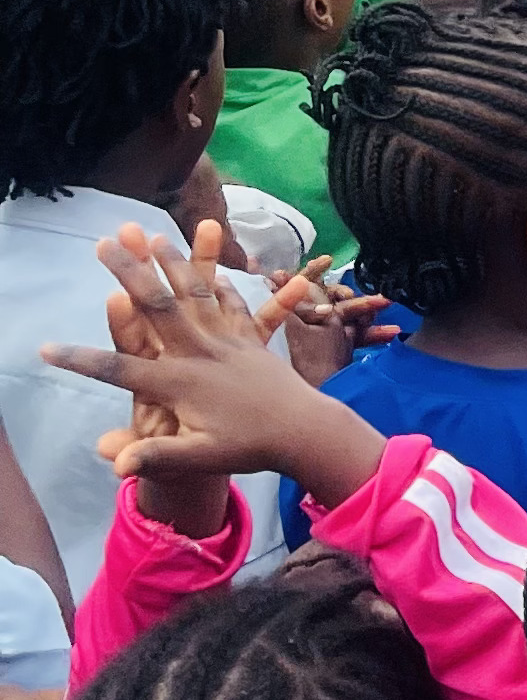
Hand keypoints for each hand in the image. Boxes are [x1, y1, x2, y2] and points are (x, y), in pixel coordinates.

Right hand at [39, 223, 381, 525]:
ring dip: (175, 262)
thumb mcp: (200, 458)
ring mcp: (228, 342)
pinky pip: (237, 307)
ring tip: (153, 235)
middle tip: (103, 243)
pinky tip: (217, 273)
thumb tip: (116, 464)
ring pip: (198, 294)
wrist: (309, 434)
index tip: (44, 349)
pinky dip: (225, 288)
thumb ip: (157, 456)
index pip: (118, 371)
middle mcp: (201, 353)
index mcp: (180, 383)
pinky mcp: (252, 341)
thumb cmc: (252, 450)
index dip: (80, 361)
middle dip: (128, 271)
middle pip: (158, 306)